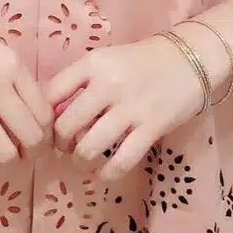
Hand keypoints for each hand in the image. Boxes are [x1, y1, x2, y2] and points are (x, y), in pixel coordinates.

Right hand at [0, 0, 52, 173]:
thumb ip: (16, 80)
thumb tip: (37, 119)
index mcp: (13, 65)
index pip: (45, 114)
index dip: (45, 134)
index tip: (35, 139)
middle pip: (31, 137)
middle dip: (30, 154)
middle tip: (21, 155)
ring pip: (5, 153)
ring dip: (5, 161)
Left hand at [45, 27, 232, 183]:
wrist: (190, 59)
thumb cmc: (142, 61)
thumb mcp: (106, 61)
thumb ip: (79, 82)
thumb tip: (49, 114)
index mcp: (92, 64)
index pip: (51, 94)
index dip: (42, 116)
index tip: (46, 127)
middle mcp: (108, 85)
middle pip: (66, 125)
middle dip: (60, 144)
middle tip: (64, 148)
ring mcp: (130, 108)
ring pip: (89, 147)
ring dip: (79, 161)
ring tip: (81, 162)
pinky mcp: (151, 128)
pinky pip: (121, 161)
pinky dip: (106, 173)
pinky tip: (102, 173)